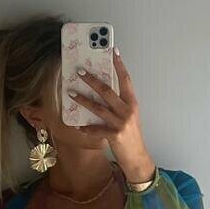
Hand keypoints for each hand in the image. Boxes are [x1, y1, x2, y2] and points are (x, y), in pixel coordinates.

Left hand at [68, 50, 155, 184]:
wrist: (138, 158)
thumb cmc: (131, 136)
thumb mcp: (129, 117)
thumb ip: (118, 105)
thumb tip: (100, 91)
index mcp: (132, 103)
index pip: (125, 79)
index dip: (119, 64)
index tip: (112, 50)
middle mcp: (128, 110)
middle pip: (107, 90)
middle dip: (92, 80)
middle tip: (79, 71)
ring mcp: (121, 123)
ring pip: (98, 108)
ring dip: (83, 100)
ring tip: (71, 93)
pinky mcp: (115, 135)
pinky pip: (96, 129)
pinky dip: (86, 127)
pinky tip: (77, 125)